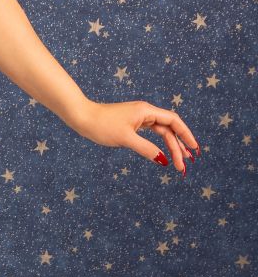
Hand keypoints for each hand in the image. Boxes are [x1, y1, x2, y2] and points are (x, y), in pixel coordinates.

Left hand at [73, 100, 199, 173]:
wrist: (82, 117)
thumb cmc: (102, 125)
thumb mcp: (125, 139)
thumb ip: (146, 149)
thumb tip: (163, 160)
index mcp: (147, 111)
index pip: (174, 121)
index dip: (186, 135)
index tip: (194, 149)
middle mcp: (145, 112)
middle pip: (169, 130)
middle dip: (178, 147)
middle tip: (184, 165)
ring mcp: (139, 118)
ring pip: (160, 133)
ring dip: (170, 147)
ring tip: (179, 162)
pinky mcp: (132, 124)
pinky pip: (150, 134)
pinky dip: (157, 144)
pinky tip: (163, 154)